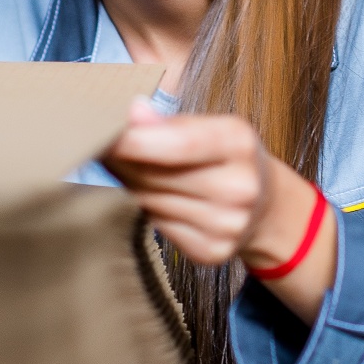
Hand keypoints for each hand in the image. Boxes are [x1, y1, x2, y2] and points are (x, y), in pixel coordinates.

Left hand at [103, 98, 336, 322]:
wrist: (266, 205)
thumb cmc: (226, 156)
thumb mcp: (211, 127)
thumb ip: (170, 123)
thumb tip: (132, 110)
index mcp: (239, 143)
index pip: (177, 143)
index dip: (133, 139)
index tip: (98, 130)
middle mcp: (238, 187)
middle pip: (155, 175)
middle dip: (121, 158)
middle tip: (97, 140)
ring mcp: (226, 226)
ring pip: (148, 201)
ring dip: (127, 181)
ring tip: (123, 163)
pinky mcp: (211, 253)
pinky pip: (156, 225)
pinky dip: (144, 206)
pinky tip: (147, 192)